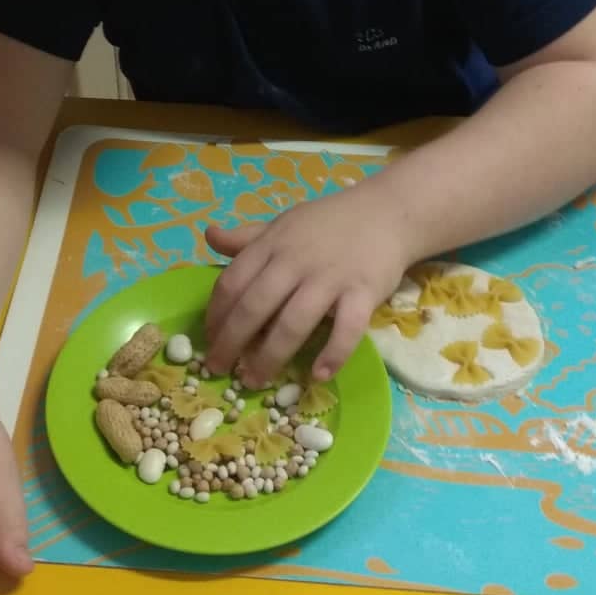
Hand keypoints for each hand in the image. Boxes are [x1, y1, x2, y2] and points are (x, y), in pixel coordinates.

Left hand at [204, 180, 409, 385]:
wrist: (387, 213)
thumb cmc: (329, 223)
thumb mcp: (283, 223)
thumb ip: (247, 237)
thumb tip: (209, 235)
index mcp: (273, 245)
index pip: (232, 282)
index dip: (216, 315)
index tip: (208, 339)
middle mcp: (296, 261)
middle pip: (255, 307)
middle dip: (231, 343)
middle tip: (218, 369)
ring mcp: (330, 278)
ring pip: (294, 323)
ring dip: (270, 357)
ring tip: (255, 381)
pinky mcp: (363, 293)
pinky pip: (347, 329)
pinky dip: (332, 354)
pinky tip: (317, 376)